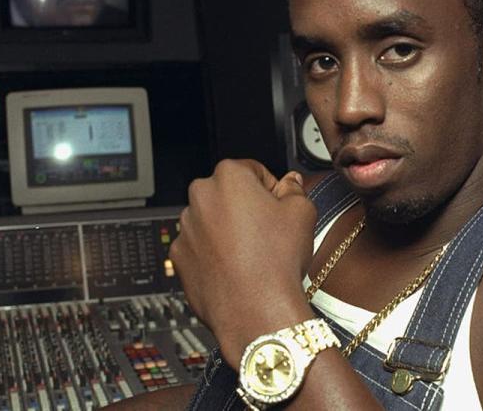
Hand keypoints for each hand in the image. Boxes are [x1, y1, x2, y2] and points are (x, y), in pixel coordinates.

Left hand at [170, 159, 316, 365]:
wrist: (255, 311)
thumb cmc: (276, 261)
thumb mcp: (302, 212)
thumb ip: (294, 188)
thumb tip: (290, 182)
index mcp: (229, 177)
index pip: (254, 171)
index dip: (271, 190)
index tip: (279, 207)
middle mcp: (200, 197)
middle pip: (229, 194)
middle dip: (246, 208)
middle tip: (268, 232)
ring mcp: (185, 228)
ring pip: (213, 221)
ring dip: (229, 231)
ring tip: (253, 254)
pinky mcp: (179, 256)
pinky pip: (200, 247)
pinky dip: (215, 254)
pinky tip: (236, 268)